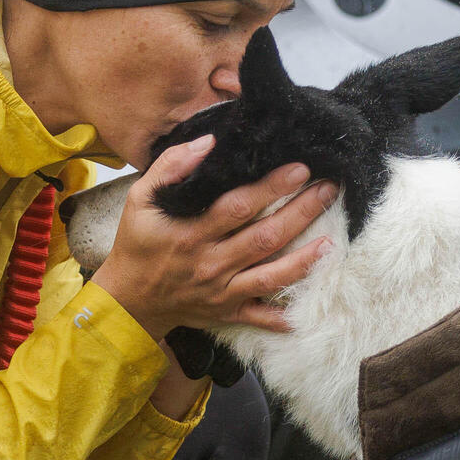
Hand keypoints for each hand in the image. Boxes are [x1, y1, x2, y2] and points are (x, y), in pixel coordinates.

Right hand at [84, 136, 337, 343]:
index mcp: (191, 232)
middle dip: (301, 213)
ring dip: (303, 261)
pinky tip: (307, 308)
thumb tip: (208, 143)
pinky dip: (283, 317)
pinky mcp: (226, 312)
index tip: (299, 168)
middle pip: (264, 238)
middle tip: (329, 191)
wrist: (128, 299)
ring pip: (269, 276)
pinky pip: (259, 316)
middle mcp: (210, 263)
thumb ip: (170, 167)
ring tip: (331, 242)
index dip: (271, 188)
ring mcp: (221, 291)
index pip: (238, 207)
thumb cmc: (138, 244)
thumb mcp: (139, 200)